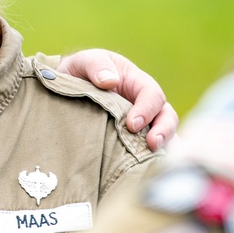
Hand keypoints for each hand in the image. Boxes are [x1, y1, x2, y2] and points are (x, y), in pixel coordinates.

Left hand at [57, 48, 177, 150]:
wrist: (66, 89)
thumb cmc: (79, 72)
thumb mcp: (84, 62)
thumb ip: (96, 66)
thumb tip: (110, 81)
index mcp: (136, 83)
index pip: (152, 95)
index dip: (146, 109)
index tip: (132, 124)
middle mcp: (145, 105)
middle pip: (167, 116)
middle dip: (164, 130)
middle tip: (152, 144)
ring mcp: (142, 124)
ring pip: (165, 135)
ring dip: (164, 147)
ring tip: (154, 161)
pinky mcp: (133, 142)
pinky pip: (150, 152)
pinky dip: (155, 160)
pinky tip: (149, 170)